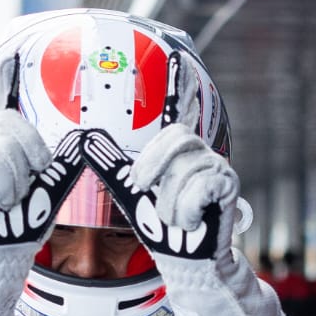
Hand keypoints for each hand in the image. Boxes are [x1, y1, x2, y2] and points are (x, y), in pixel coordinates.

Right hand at [0, 55, 80, 249]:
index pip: (3, 100)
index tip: (12, 54)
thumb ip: (61, 159)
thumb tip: (86, 136)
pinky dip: (5, 186)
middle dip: (31, 154)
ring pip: (6, 146)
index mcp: (3, 142)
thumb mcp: (51, 184)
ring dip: (19, 179)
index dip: (4, 76)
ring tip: (11, 201)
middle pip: (12, 122)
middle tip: (28, 183)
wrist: (5, 252)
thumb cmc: (26, 221)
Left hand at [84, 58, 237, 263]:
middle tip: (143, 190)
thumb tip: (86, 141)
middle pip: (177, 138)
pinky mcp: (229, 184)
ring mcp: (218, 166)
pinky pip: (201, 186)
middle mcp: (200, 152)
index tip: (177, 55)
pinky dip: (186, 210)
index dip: (179, 84)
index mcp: (176, 151)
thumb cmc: (163, 228)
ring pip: (186, 169)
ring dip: (170, 202)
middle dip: (154, 166)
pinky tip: (191, 222)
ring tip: (173, 220)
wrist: (188, 260)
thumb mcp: (131, 194)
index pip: (178, 110)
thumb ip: (113, 167)